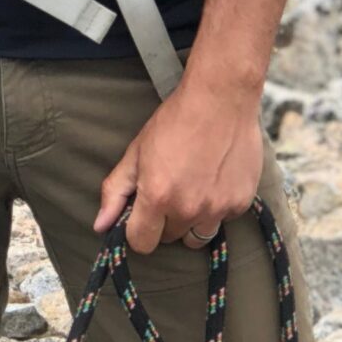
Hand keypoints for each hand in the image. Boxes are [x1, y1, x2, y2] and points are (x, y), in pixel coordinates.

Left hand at [94, 74, 265, 255]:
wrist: (222, 98)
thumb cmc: (176, 121)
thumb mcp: (137, 152)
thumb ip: (116, 191)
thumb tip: (100, 225)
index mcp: (158, 197)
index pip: (142, 243)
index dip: (138, 231)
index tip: (142, 216)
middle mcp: (189, 209)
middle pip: (169, 238)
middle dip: (164, 221)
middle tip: (170, 191)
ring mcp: (218, 208)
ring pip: (198, 236)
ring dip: (191, 220)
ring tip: (193, 190)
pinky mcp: (241, 203)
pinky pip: (223, 220)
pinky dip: (217, 207)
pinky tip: (214, 180)